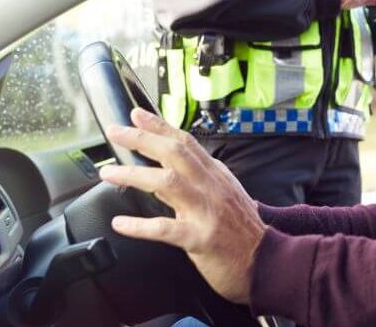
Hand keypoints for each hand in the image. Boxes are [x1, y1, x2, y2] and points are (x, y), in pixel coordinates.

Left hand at [99, 108, 265, 304]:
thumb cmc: (242, 232)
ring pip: (167, 183)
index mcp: (216, 176)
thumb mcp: (225, 195)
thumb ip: (199, 180)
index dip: (160, 126)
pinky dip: (139, 226)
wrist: (266, 261)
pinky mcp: (200, 238)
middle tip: (115, 132)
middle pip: (175, 153)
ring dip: (133, 176)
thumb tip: (166, 169)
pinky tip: (121, 224)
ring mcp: (206, 212)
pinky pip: (165, 229)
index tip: (136, 114)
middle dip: (141, 139)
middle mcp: (212, 188)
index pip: (186, 142)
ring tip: (108, 173)